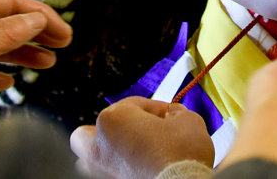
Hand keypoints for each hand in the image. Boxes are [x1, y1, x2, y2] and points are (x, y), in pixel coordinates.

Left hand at [0, 0, 72, 96]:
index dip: (40, 15)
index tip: (62, 30)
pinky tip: (9, 82)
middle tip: (62, 43)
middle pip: (3, 23)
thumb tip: (36, 19)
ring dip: (21, 54)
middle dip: (34, 34)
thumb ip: (6, 33)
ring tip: (47, 63)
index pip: (9, 3)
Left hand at [70, 97, 213, 178]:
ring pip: (88, 158)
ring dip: (105, 152)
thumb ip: (176, 111)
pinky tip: (136, 169)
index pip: (134, 104)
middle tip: (132, 131)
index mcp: (113, 119)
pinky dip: (114, 170)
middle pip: (89, 132)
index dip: (156, 107)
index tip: (169, 114)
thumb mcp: (188, 120)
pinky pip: (103, 175)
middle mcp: (98, 144)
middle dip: (107, 130)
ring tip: (129, 153)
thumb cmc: (181, 154)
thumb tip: (173, 114)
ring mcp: (98, 171)